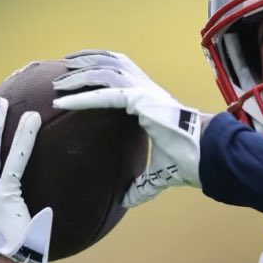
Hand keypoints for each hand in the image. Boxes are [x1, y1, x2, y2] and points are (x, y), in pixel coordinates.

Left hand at [52, 50, 202, 206]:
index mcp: (150, 99)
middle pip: (109, 63)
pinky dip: (81, 97)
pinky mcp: (139, 99)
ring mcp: (143, 90)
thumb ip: (140, 185)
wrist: (204, 155)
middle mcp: (146, 88)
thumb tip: (126, 201)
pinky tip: (63, 101)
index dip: (100, 68)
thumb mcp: (158, 173)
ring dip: (78, 74)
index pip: (121, 73)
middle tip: (63, 66)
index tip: (79, 71)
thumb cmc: (188, 159)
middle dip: (85, 60)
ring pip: (103, 71)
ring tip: (57, 80)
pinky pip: (103, 94)